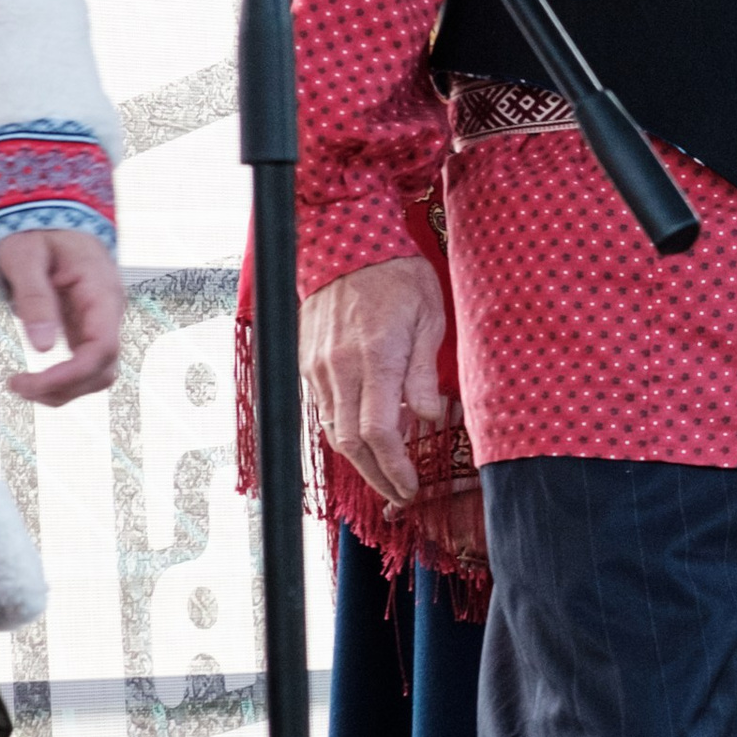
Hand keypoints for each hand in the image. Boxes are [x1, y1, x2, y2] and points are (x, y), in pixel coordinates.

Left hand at [0, 226, 125, 404]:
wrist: (53, 215)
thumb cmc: (38, 231)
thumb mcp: (25, 257)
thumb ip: (35, 298)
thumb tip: (42, 347)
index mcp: (101, 293)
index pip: (102, 349)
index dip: (70, 375)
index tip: (31, 382)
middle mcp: (109, 312)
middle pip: (103, 370)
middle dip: (63, 388)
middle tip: (17, 385)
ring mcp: (101, 322)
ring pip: (97, 374)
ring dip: (64, 389)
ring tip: (23, 385)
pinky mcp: (88, 328)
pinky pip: (85, 364)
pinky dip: (62, 379)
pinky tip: (35, 377)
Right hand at [299, 255, 450, 504]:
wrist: (345, 243)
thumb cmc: (397, 277)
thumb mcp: (428, 319)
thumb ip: (423, 373)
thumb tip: (429, 417)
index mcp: (375, 358)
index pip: (379, 433)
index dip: (395, 468)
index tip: (411, 487)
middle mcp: (339, 368)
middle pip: (351, 443)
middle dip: (377, 476)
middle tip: (401, 493)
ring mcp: (318, 367)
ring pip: (333, 431)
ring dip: (360, 459)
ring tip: (388, 471)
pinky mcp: (307, 363)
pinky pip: (324, 410)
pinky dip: (345, 431)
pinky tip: (369, 434)